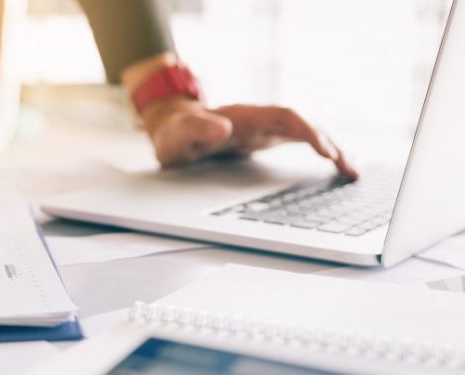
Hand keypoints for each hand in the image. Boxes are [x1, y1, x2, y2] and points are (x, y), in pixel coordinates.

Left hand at [141, 97, 358, 178]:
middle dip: (329, 143)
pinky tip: (335, 167)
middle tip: (349, 169)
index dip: (307, 131)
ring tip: (352, 172)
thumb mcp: (177, 135)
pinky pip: (299, 142)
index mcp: (243, 117)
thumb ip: (195, 130)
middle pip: (303, 125)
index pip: (284, 117)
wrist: (171, 130)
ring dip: (330, 149)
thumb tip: (221, 128)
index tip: (325, 150)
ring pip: (305, 133)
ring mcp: (263, 129)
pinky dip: (319, 152)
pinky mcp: (264, 139)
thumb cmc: (174, 134)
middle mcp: (258, 120)